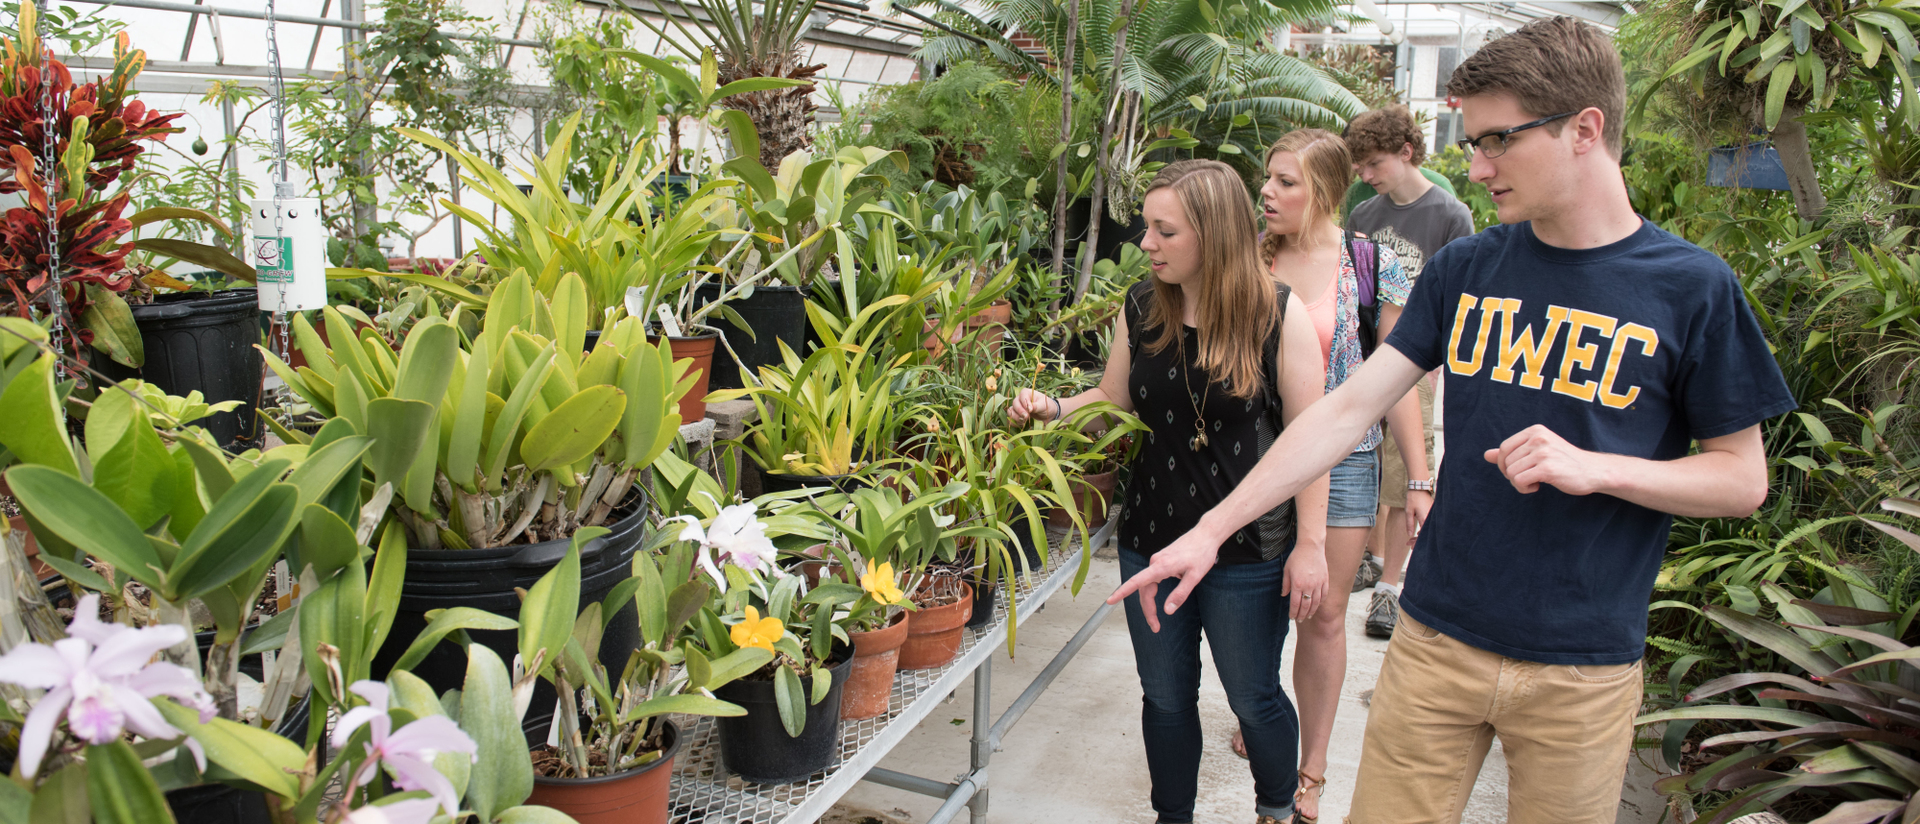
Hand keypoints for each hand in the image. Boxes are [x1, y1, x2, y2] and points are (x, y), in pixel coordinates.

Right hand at [1009, 388, 1056, 424]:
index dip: (1025, 403)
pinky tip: (1022, 424)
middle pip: (1015, 403)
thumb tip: (1029, 408)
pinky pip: (1011, 419)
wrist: (1048, 415)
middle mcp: (1020, 399)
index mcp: (1027, 393)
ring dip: (1016, 417)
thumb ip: (1037, 406)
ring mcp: (1017, 408)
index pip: (1022, 395)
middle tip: (1027, 417)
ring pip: (1010, 411)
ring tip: (1025, 421)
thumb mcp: (1044, 405)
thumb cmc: (1046, 406)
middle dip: (1020, 411)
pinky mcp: (1016, 416)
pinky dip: (1014, 423)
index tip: (1030, 410)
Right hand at [1107, 526, 1223, 631]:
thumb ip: (1180, 594)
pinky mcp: (1162, 560)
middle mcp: (1156, 562)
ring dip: (1150, 603)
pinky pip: (1152, 579)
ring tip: (1157, 619)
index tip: (1110, 600)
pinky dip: (1153, 592)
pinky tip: (1163, 598)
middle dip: (1148, 610)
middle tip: (1155, 627)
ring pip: (1148, 586)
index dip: (1122, 592)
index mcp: (1161, 566)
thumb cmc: (1202, 552)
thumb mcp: (1195, 576)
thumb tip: (1168, 610)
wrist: (1206, 534)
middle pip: (1144, 590)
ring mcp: (1158, 561)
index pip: (1137, 581)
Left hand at [1283, 541, 1327, 620]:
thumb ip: (1285, 584)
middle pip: (1306, 606)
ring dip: (1312, 611)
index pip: (1295, 604)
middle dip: (1302, 615)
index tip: (1292, 617)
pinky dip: (1320, 602)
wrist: (1311, 547)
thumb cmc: (1296, 558)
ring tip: (1308, 616)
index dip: (1293, 613)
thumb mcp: (1286, 570)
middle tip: (1299, 620)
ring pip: (1316, 602)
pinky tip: (1317, 605)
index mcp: (1297, 584)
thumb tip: (1284, 596)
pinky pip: (1324, 595)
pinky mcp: (1325, 580)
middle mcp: (1308, 586)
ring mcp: (1318, 584)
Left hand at [1404, 490, 1430, 547]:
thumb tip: (1410, 534)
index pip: (1422, 535)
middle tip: (1410, 545)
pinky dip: (1424, 529)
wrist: (1420, 487)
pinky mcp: (1433, 513)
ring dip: (1421, 535)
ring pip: (1428, 529)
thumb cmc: (1413, 498)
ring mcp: (1433, 515)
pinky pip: (1430, 525)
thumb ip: (1409, 524)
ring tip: (1411, 540)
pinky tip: (1418, 532)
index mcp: (1425, 519)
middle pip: (1427, 534)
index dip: (1417, 542)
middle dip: (1418, 541)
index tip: (1410, 545)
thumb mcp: (1408, 511)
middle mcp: (1431, 518)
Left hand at [1483, 425, 1607, 495]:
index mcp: (1535, 431)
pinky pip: (1520, 481)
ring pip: (1512, 473)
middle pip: (1507, 461)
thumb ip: (1513, 452)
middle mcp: (1538, 438)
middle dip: (1512, 475)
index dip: (1504, 463)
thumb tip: (1486, 455)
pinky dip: (1524, 489)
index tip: (1516, 471)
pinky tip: (1537, 487)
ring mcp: (1543, 452)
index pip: (1504, 447)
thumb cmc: (1563, 462)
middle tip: (1528, 478)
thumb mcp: (1537, 452)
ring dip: (1519, 483)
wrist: (1592, 471)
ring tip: (1535, 482)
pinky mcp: (1547, 468)